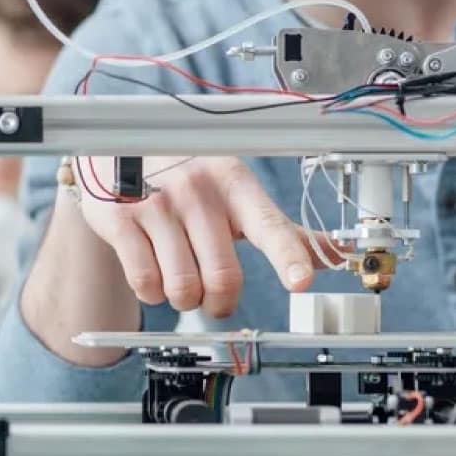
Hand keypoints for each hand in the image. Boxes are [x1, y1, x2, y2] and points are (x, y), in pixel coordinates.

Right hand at [73, 155, 343, 317]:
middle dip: (219, 301)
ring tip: (179, 277)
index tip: (301, 280)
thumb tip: (337, 253)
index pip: (268, 225)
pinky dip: (152, 293)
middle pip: (223, 277)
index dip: (288, 256)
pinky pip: (145, 283)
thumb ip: (282, 229)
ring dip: (184, 297)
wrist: (118, 153)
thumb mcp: (236, 194)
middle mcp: (198, 191)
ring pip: (182, 287)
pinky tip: (152, 271)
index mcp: (235, 184)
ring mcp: (157, 205)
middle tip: (214, 295)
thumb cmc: (189, 181)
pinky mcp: (120, 220)